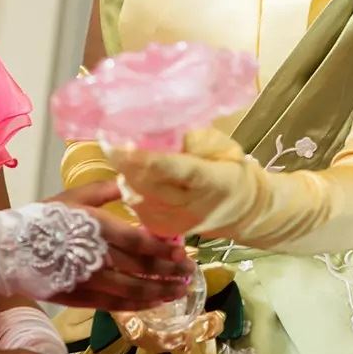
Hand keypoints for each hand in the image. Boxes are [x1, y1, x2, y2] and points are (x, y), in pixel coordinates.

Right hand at [44, 181, 193, 310]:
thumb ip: (106, 189)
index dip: (163, 248)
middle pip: (142, 268)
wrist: (13, 248)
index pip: (139, 241)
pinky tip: (153, 303)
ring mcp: (90, 281)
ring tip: (179, 291)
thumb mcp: (75, 195)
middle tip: (190, 271)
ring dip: (160, 292)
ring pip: (133, 291)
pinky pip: (116, 305)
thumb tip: (132, 181)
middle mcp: (98, 257)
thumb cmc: (46, 217)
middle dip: (170, 271)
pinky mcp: (83, 298)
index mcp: (98, 227)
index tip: (183, 248)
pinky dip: (138, 305)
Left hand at [108, 127, 243, 236]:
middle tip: (107, 138)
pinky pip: (139, 209)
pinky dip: (130, 189)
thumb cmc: (233, 170)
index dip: (145, 157)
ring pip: (138, 198)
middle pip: (147, 184)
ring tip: (116, 153)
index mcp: (208, 180)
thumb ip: (193, 139)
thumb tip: (161, 124)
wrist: (245, 212)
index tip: (122, 141)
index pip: (172, 169)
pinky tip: (128, 174)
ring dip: (125, 174)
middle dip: (124, 162)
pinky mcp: (167, 229)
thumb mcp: (221, 147)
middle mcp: (190, 205)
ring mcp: (177, 221)